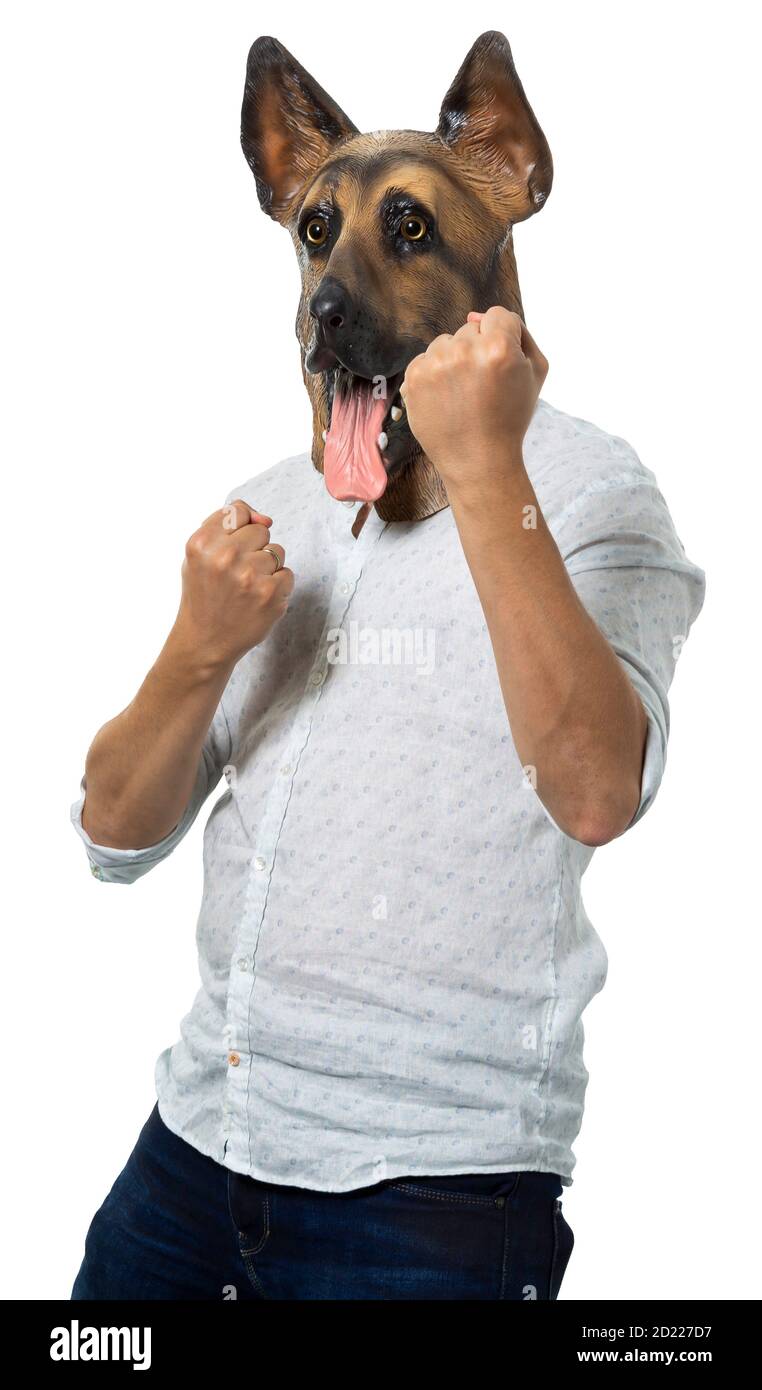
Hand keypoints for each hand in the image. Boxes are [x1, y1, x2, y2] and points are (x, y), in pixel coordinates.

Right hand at [174, 500, 293, 669]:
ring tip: (247, 587)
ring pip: (277, 551)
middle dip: (253, 548)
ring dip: (267, 567)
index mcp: (201, 543)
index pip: (238, 511)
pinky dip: (277, 586)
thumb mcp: (199, 555)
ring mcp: (249, 576)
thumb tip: (265, 519)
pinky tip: (258, 599)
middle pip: (260, 530)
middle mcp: (224, 556)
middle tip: (238, 573)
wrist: (206, 642)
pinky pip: (287, 574)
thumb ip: (225, 527)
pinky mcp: (271, 594)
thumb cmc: (204, 595)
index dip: (239, 528)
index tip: (233, 548)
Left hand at [400, 307, 547, 501]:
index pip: (497, 315)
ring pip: (446, 342)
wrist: (479, 461)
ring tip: (463, 394)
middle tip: (482, 389)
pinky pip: (426, 359)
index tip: (499, 366)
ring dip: (453, 361)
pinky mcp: (414, 377)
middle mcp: (465, 351)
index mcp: (499, 347)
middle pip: (470, 329)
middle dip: (477, 352)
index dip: (502, 340)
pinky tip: (446, 399)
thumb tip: (475, 315)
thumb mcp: (536, 372)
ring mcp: (436, 364)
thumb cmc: (510, 417)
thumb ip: (519, 331)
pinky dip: (434, 375)